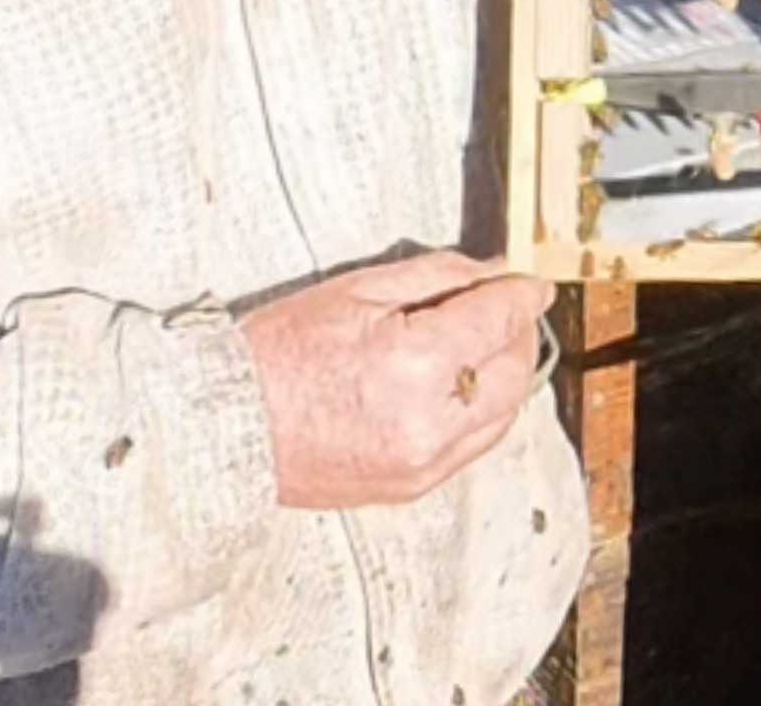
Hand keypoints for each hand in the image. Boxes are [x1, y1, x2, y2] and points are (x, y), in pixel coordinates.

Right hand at [241, 250, 549, 509]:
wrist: (229, 427)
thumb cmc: (277, 354)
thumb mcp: (354, 291)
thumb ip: (434, 278)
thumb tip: (490, 273)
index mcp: (414, 363)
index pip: (499, 322)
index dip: (522, 295)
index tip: (531, 283)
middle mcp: (429, 421)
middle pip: (514, 373)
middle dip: (518, 334)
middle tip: (505, 308)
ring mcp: (423, 463)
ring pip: (503, 416)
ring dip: (505, 376)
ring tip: (482, 344)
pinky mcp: (412, 487)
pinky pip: (472, 447)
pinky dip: (480, 413)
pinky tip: (458, 386)